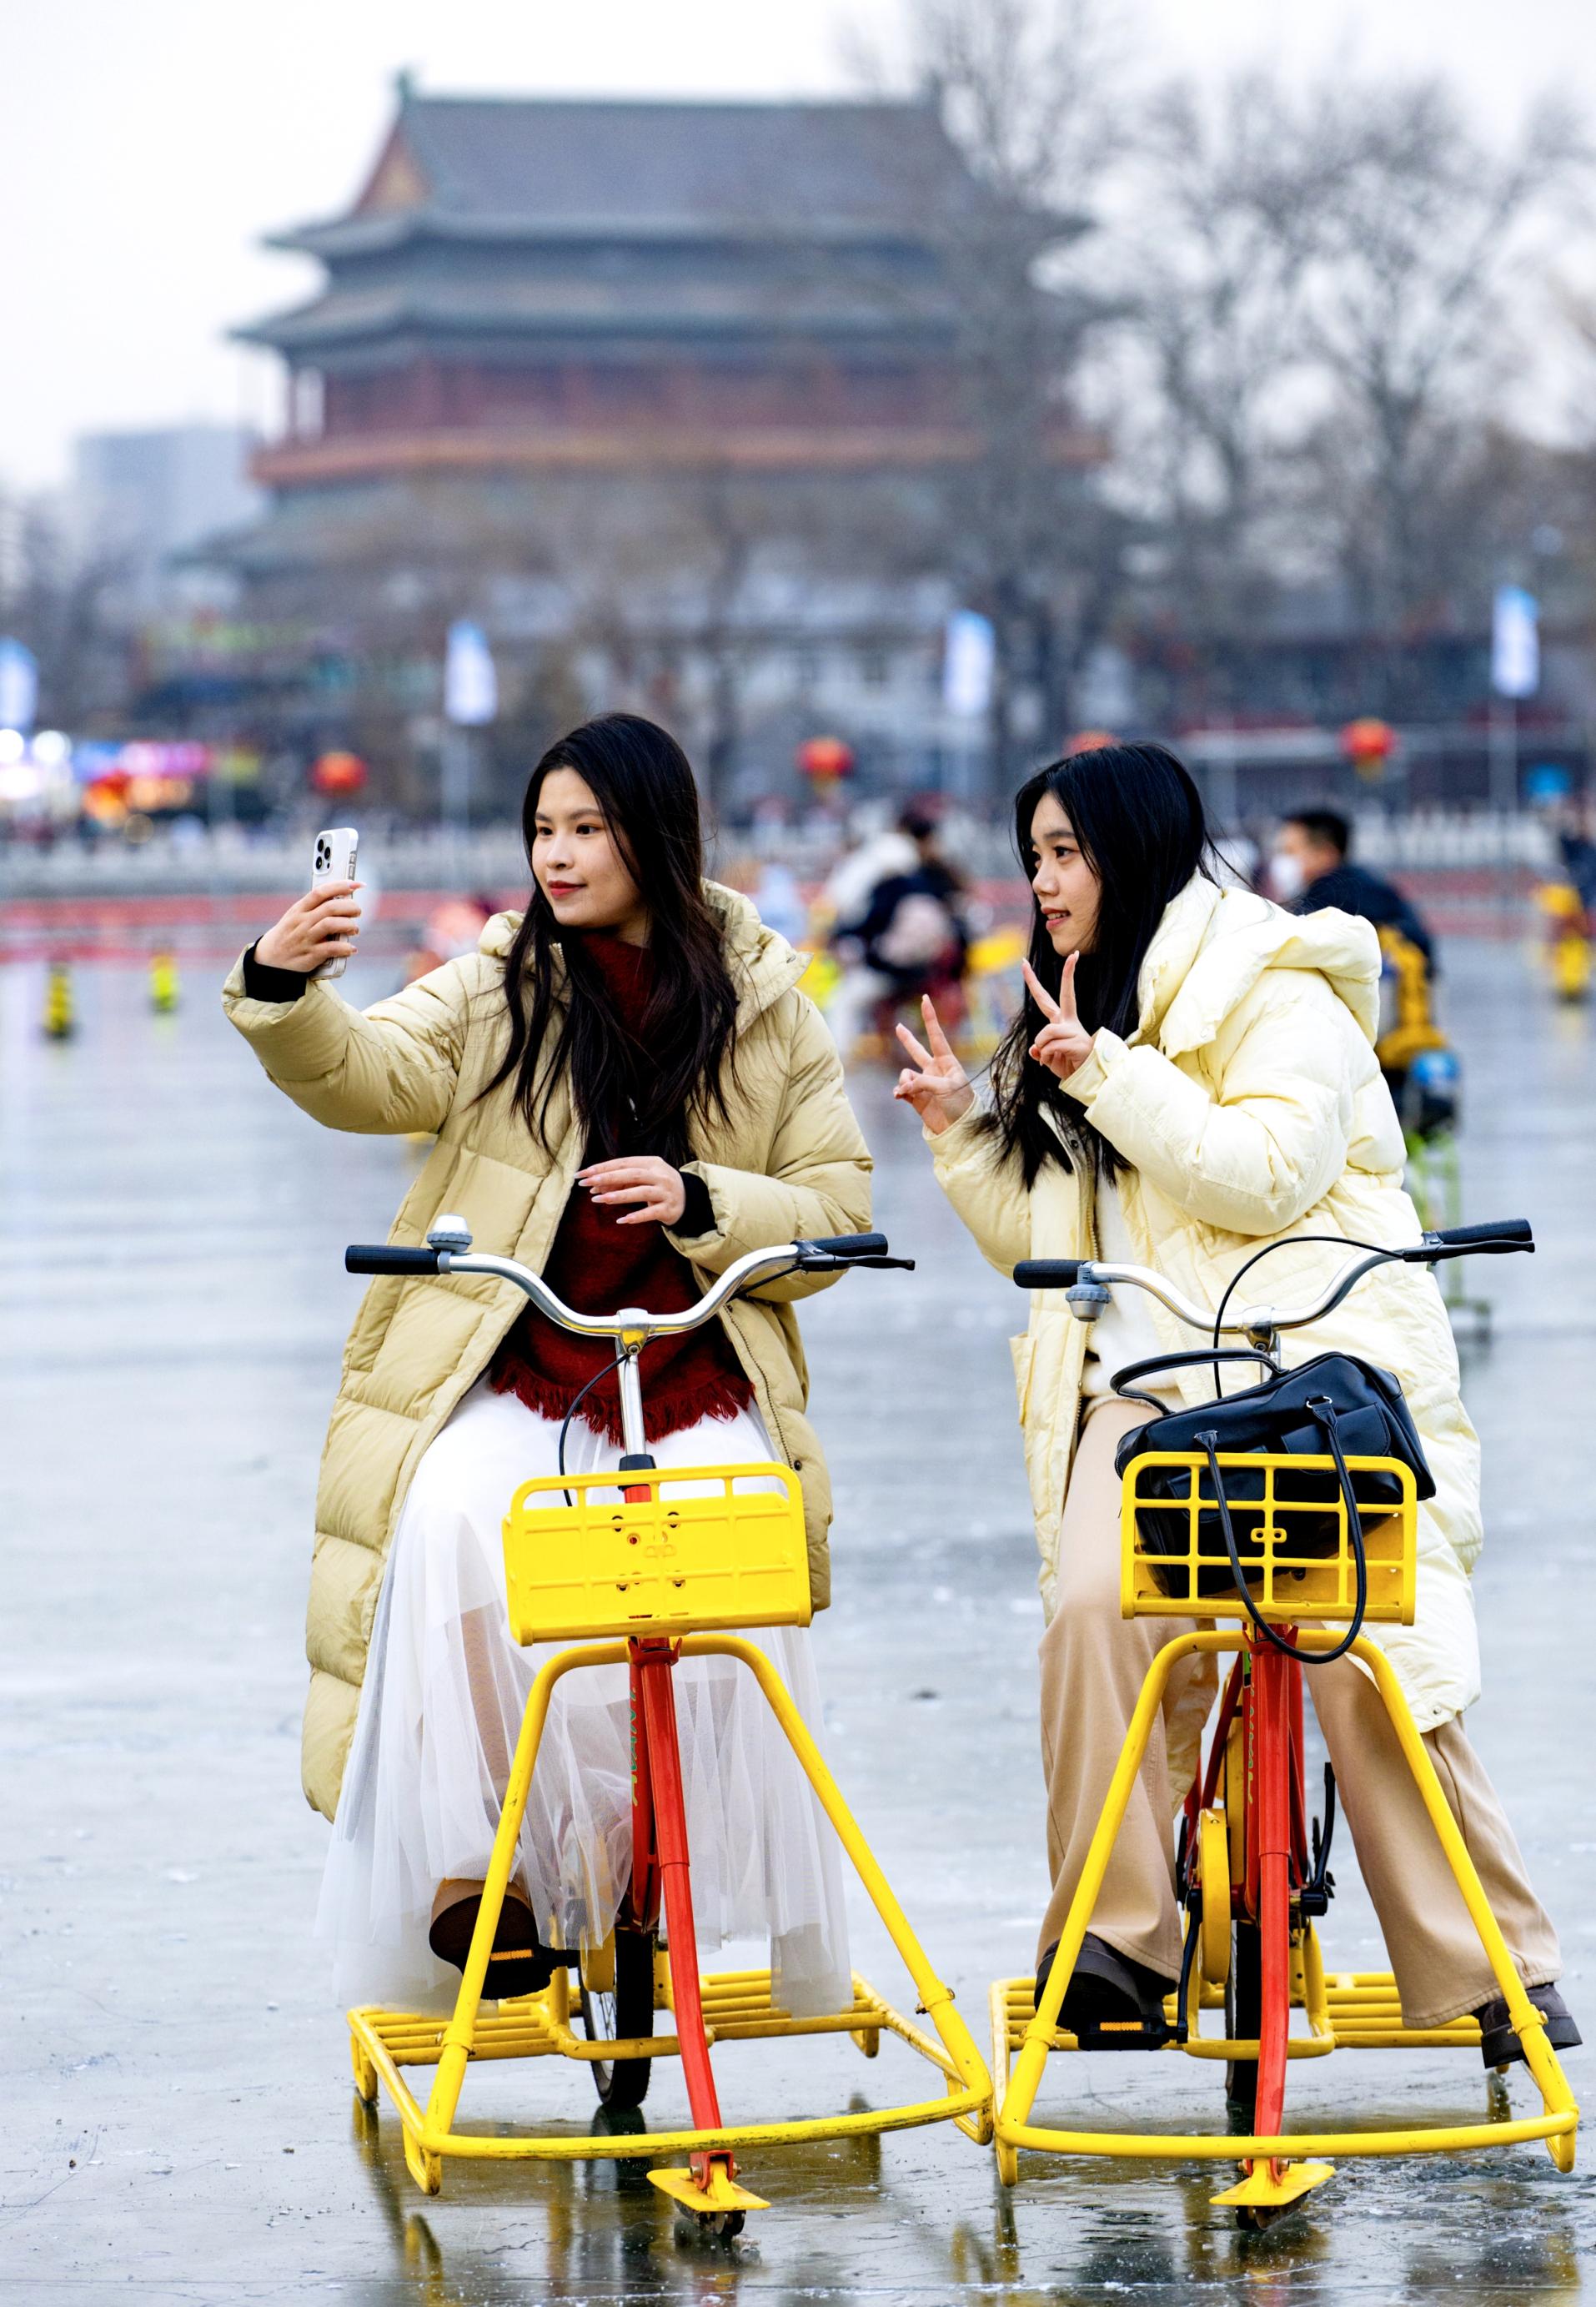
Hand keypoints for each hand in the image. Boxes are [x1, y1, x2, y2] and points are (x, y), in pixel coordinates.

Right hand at [256, 881, 361, 972]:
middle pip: (330, 907)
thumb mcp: (296, 916)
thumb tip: (343, 897)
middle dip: (350, 907)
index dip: (340, 886)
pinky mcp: (310, 955)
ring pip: (330, 925)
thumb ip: (316, 907)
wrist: (270, 957)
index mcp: (299, 909)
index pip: (320, 892)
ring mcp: (306, 938)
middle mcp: (302, 922)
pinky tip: (351, 948)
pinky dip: (345, 948)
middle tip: (357, 911)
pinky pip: (330, 949)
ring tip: (354, 929)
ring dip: (349, 925)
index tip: (356, 884)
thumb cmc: (290, 932)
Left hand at [577, 1156, 686, 1226]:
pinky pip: (651, 1213)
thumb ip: (621, 1181)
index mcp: (652, 1163)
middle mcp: (660, 1175)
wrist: (689, 1198)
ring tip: (600, 1199)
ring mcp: (666, 1192)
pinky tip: (623, 1220)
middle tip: (588, 1183)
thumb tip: (595, 1187)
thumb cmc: (658, 1186)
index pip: (624, 1163)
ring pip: (641, 1192)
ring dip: (619, 1195)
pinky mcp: (669, 1209)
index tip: (584, 1173)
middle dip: (608, 1178)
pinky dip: (637, 1216)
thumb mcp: (642, 1179)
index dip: (603, 1167)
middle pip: (632, 1174)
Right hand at [893, 996, 973, 1134]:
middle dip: (907, 1040)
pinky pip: (901, 1089)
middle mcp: (934, 1070)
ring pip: (906, 1074)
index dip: (930, 1017)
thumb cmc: (961, 1105)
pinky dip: (899, 1091)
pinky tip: (899, 1095)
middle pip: (917, 1050)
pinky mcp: (916, 1099)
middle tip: (898, 1027)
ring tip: (909, 1091)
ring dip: (905, 1081)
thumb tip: (903, 1086)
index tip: (925, 999)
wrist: (960, 1130)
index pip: (936, 1035)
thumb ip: (923, 1081)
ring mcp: (924, 1084)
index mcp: (947, 1062)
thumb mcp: (947, 1088)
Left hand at [1023, 954, 1095, 1083]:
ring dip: (1042, 1048)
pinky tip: (1058, 1063)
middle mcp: (1068, 1022)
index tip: (1027, 962)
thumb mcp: (1048, 1057)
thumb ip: (1040, 1050)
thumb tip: (1035, 1050)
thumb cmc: (1069, 1065)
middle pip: (1060, 997)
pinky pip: (1050, 1047)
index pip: (1046, 999)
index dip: (1034, 982)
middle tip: (1060, 955)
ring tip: (1051, 1058)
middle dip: (1067, 974)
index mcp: (1061, 1021)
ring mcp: (1074, 1031)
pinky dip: (1047, 1058)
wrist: (1089, 1078)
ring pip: (1045, 1032)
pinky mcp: (1077, 1042)